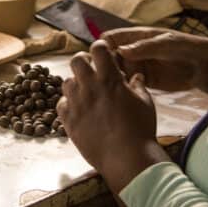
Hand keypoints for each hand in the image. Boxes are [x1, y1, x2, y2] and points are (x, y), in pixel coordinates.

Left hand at [57, 40, 167, 191]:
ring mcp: (77, 104)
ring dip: (76, 84)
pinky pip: (61, 105)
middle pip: (76, 60)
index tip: (104, 54)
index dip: (101, 48)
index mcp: (110, 79)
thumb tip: (136, 76)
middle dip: (84, 62)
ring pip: (66, 82)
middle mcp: (90, 88)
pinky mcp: (69, 121)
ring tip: (87, 94)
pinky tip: (79, 110)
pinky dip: (68, 104)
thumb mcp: (146, 103)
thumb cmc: (141, 130)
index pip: (98, 48)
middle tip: (92, 72)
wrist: (127, 158)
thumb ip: (138, 86)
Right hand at [102, 27, 207, 93]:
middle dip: (104, 65)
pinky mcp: (143, 81)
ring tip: (114, 88)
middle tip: (104, 78)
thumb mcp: (165, 45)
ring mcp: (137, 66)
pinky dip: (123, 88)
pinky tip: (124, 94)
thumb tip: (121, 51)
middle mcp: (133, 51)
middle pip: (109, 56)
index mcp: (135, 36)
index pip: (110, 38)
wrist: (203, 66)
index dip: (102, 47)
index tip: (99, 60)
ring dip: (112, 78)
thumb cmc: (185, 48)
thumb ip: (144, 47)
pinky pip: (127, 84)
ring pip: (116, 71)